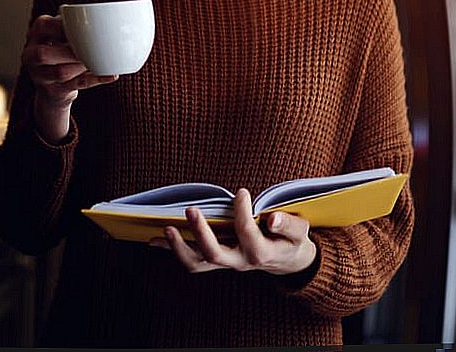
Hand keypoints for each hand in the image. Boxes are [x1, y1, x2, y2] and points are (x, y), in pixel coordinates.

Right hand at [21, 14, 116, 141]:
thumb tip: (110, 16)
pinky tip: (111, 74)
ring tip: (99, 59)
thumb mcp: (63, 34)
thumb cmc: (63, 50)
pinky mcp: (53, 91)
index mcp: (36, 33)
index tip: (82, 27)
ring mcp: (39, 76)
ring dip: (83, 66)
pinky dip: (96, 79)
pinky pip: (76, 85)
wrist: (53, 86)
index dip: (62, 27)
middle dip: (70, 51)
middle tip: (91, 48)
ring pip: (61, 72)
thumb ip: (75, 25)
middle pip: (44, 54)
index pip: (44, 26)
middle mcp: (30, 55)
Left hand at [150, 188, 317, 276]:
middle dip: (200, 232)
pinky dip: (173, 249)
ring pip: (198, 263)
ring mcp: (226, 263)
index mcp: (261, 253)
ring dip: (179, 247)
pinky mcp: (216, 260)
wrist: (288, 261)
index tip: (242, 192)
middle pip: (214, 254)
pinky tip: (155, 238)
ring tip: (165, 228)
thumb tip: (271, 217)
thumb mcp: (300, 231)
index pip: (246, 232)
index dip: (243, 211)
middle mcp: (240, 262)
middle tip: (190, 209)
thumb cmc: (293, 240)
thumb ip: (288, 224)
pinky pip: (192, 260)